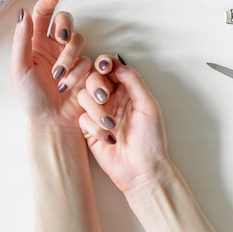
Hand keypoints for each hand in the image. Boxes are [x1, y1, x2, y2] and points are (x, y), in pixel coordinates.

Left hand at [10, 0, 90, 129]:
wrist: (51, 121)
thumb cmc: (32, 98)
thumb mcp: (19, 69)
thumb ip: (21, 40)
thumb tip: (23, 12)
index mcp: (35, 42)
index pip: (41, 15)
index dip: (47, 3)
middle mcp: (53, 46)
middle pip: (64, 20)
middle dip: (64, 26)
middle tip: (59, 37)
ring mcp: (71, 56)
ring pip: (77, 39)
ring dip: (68, 56)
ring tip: (58, 77)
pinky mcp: (86, 68)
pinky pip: (86, 60)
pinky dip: (77, 72)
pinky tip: (67, 86)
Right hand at [77, 55, 170, 192]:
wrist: (142, 169)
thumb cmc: (150, 139)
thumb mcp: (147, 104)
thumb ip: (133, 81)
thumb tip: (117, 62)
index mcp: (127, 89)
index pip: (110, 67)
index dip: (104, 63)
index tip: (104, 67)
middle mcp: (111, 98)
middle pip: (92, 78)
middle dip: (96, 85)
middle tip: (104, 97)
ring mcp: (98, 113)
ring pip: (83, 96)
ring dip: (96, 109)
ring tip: (110, 124)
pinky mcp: (89, 129)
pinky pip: (82, 118)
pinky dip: (94, 126)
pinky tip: (108, 138)